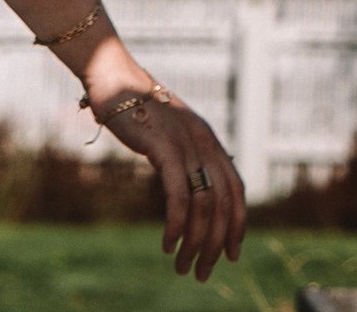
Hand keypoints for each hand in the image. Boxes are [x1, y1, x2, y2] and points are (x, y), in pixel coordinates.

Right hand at [82, 46, 245, 281]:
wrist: (118, 84)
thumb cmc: (142, 115)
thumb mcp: (173, 139)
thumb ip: (188, 161)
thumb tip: (196, 194)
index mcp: (211, 142)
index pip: (236, 189)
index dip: (238, 223)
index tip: (231, 254)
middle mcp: (205, 142)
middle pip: (223, 202)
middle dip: (216, 242)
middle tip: (202, 272)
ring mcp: (187, 143)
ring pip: (204, 203)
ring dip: (195, 241)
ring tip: (183, 266)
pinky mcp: (165, 147)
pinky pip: (178, 193)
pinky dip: (176, 223)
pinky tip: (168, 244)